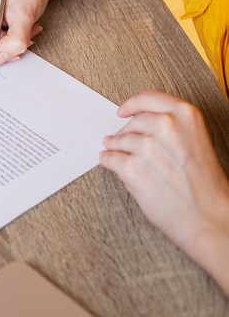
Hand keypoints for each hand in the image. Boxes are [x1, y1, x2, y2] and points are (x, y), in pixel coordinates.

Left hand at [100, 90, 228, 289]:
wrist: (209, 217)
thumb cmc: (206, 185)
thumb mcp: (196, 141)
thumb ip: (173, 128)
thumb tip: (141, 127)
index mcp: (185, 115)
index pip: (148, 98)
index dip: (132, 104)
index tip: (123, 110)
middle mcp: (165, 127)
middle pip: (131, 122)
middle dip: (125, 132)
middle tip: (121, 138)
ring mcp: (146, 147)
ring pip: (118, 140)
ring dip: (113, 146)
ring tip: (112, 149)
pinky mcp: (132, 168)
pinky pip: (109, 158)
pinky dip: (107, 160)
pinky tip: (108, 161)